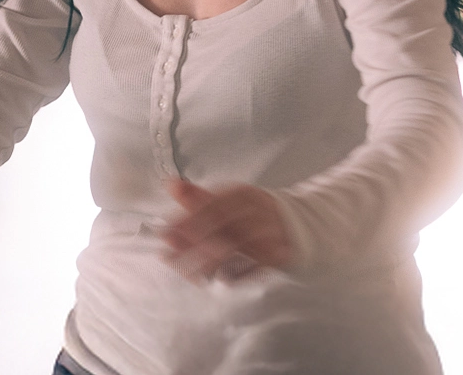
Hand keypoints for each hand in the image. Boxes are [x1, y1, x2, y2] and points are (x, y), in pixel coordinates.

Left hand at [162, 179, 292, 282]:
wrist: (297, 224)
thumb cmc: (252, 214)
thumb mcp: (227, 202)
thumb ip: (198, 197)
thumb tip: (170, 183)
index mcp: (243, 194)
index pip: (212, 205)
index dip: (187, 219)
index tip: (165, 233)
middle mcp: (257, 208)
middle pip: (223, 224)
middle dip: (193, 242)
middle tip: (170, 257)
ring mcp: (271, 230)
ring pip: (238, 243)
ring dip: (212, 259)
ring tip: (191, 273)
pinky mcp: (281, 250)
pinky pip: (259, 262)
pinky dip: (240, 272)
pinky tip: (222, 280)